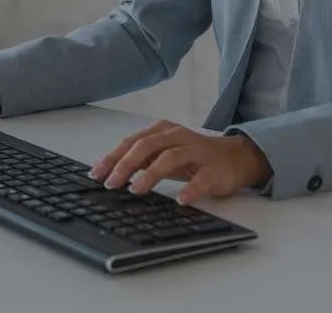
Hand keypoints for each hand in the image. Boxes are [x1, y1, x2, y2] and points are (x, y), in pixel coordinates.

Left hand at [89, 120, 272, 204]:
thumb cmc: (193, 156)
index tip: (96, 173)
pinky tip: (181, 200)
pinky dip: (191, 189)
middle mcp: (177, 137)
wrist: (235, 157)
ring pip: (170, 157)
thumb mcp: (163, 155)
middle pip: (147, 146)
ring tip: (137, 189)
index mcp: (161, 131)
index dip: (112, 157)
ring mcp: (196, 151)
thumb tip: (107, 171)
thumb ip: (139, 160)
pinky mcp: (214, 169)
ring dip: (151, 174)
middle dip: (126, 164)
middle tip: (111, 183)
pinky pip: (202, 178)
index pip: (131, 142)